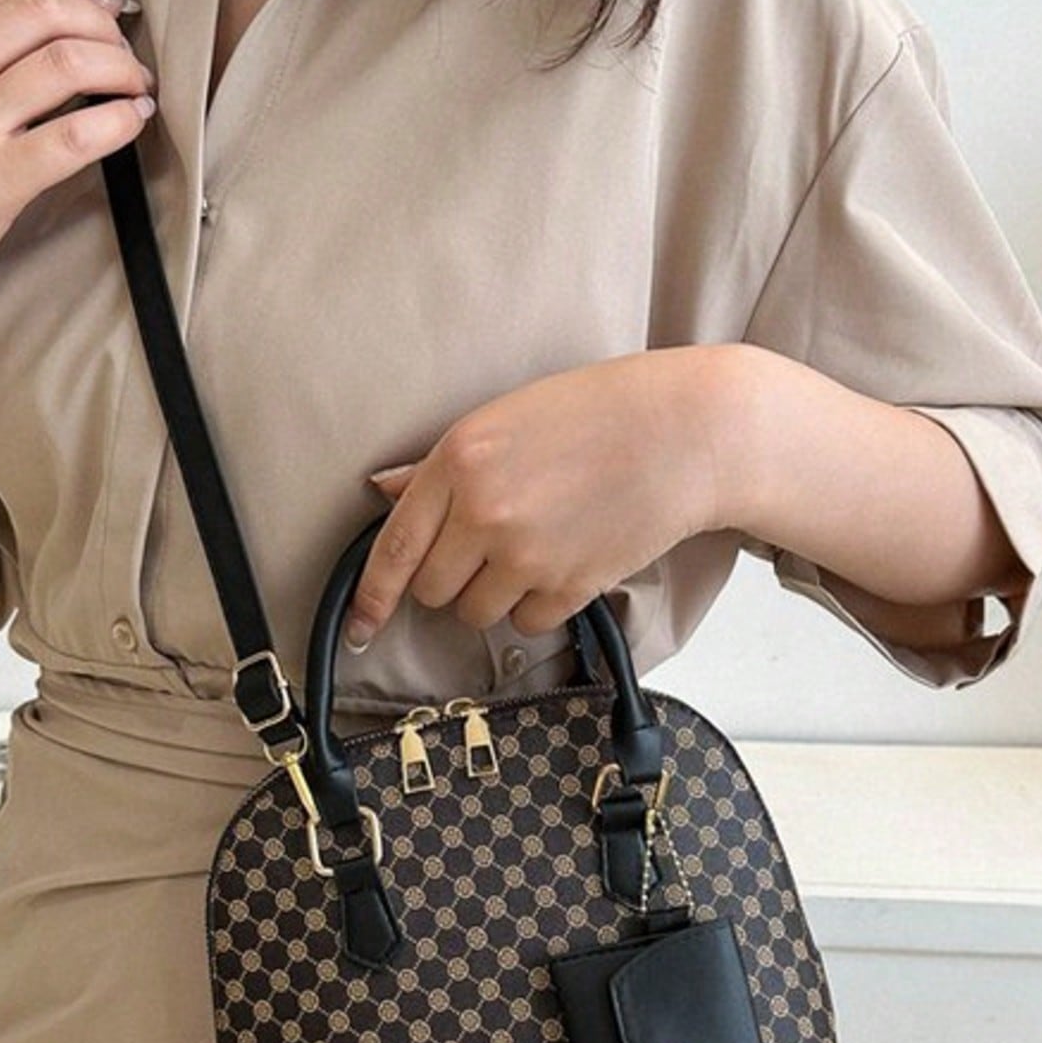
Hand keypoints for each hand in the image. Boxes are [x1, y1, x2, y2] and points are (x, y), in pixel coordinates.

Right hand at [0, 0, 153, 330]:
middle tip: (126, 54)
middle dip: (101, 28)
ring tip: (137, 87)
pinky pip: (75, 134)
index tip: (103, 15)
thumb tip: (39, 33)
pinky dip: (118, 120)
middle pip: (41, 14)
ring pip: (65, 64)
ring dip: (119, 69)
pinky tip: (133, 120)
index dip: (70, 0)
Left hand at [346, 348, 733, 652]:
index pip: (394, 548)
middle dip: (451, 581)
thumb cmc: (599, 413)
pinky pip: (527, 624)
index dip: (370, 598)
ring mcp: (526, 554)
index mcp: (459, 459)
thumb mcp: (506, 418)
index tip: (357, 629)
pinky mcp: (568, 586)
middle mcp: (484, 511)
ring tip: (534, 548)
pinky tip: (565, 561)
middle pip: (433, 592)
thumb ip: (441, 466)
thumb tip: (386, 492)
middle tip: (487, 550)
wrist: (684, 434)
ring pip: (477, 614)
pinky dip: (539, 606)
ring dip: (495, 596)